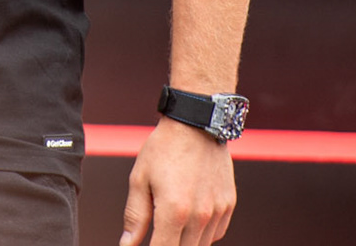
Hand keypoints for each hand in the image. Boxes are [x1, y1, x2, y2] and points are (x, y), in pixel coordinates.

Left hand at [119, 119, 236, 245]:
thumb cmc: (163, 149)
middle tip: (158, 235)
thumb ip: (135, 216)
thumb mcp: (140, 179)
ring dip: (184, 242)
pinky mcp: (228, 206)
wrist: (196, 123)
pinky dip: (201, 234)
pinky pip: (215, 234)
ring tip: (171, 224)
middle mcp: (200, 216)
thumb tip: (127, 244)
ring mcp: (217, 212)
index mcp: (174, 211)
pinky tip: (189, 220)